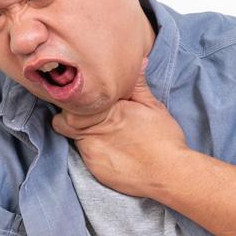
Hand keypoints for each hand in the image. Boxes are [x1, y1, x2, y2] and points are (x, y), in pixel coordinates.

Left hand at [52, 58, 188, 197]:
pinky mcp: (95, 170)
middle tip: (88, 116)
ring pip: (74, 139)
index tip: (82, 100)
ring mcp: (91, 152)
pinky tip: (112, 150)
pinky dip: (94, 151)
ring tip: (105, 134)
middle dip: (72, 117)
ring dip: (84, 134)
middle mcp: (92, 132)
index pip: (70, 103)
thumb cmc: (164, 139)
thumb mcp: (153, 106)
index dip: (73, 101)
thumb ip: (138, 85)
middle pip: (64, 121)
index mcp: (106, 111)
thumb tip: (138, 61)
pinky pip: (85, 156)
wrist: (170, 175)